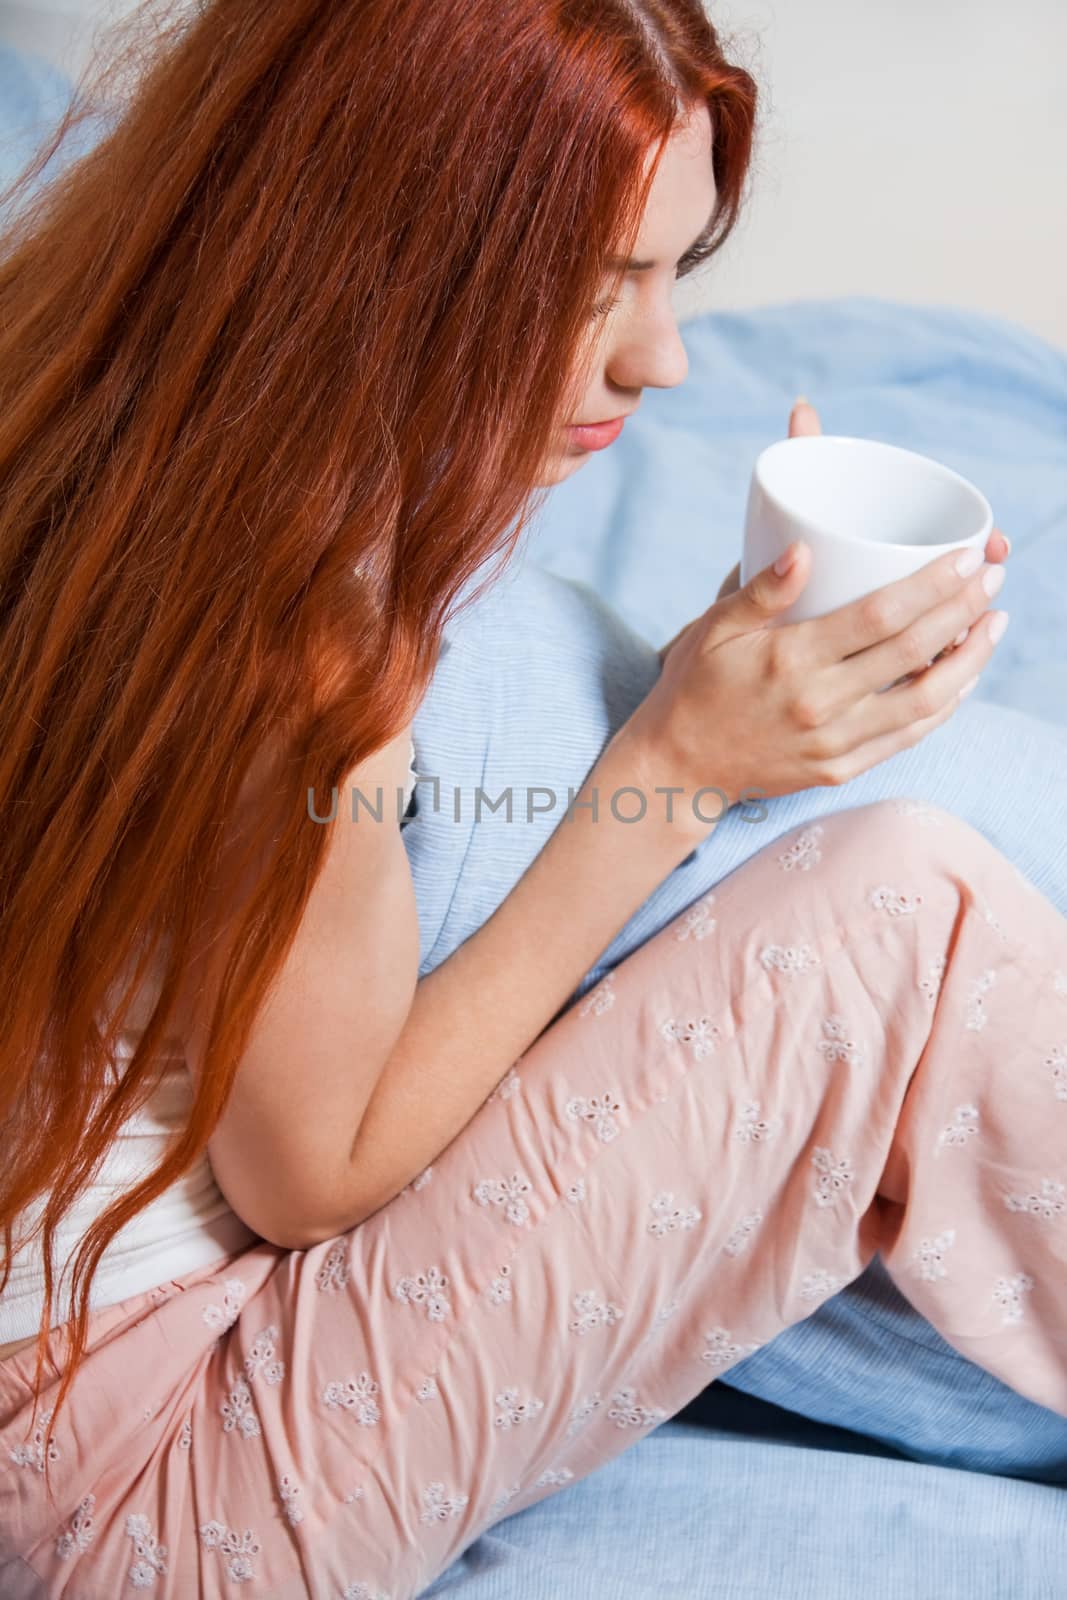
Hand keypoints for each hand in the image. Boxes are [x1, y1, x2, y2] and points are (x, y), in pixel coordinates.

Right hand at [626, 486, 1010, 827]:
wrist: (679, 768)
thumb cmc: (695, 686)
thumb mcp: (715, 628)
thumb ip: (762, 588)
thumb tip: (804, 546)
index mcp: (791, 660)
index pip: (881, 616)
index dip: (933, 584)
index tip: (968, 557)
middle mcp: (819, 704)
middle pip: (914, 651)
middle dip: (964, 608)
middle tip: (993, 576)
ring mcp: (835, 742)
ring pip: (926, 699)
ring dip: (970, 658)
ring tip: (993, 623)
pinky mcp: (841, 768)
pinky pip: (908, 735)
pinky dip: (945, 704)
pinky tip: (962, 676)